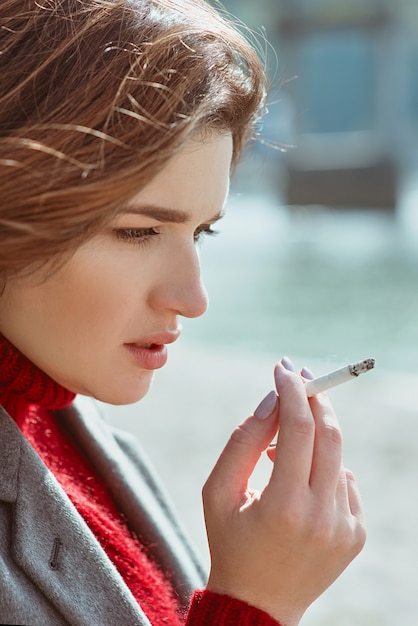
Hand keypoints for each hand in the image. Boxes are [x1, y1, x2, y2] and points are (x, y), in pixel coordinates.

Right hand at [202, 358, 365, 625]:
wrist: (257, 604)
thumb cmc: (229, 541)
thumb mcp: (218, 491)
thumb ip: (243, 440)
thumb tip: (272, 401)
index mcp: (284, 506)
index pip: (298, 429)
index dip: (292, 391)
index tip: (284, 368)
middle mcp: (322, 517)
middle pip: (330, 436)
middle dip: (315, 400)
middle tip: (298, 380)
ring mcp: (345, 528)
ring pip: (336, 457)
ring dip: (312, 440)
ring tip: (280, 456)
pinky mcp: (356, 535)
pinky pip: (344, 481)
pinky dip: (323, 470)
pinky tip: (299, 488)